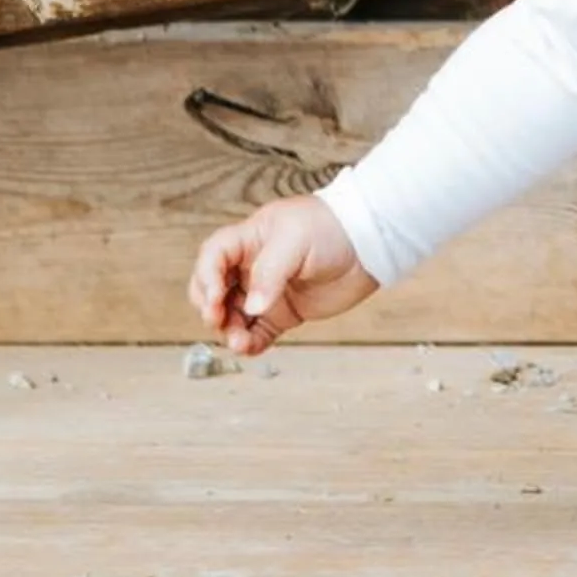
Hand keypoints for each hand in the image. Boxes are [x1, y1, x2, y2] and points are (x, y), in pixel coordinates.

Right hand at [187, 196, 380, 355]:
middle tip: (218, 319)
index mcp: (250, 240)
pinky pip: (258, 332)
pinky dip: (250, 343)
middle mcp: (253, 267)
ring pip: (233, 316)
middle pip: (214, 290)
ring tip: (238, 341)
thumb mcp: (296, 240)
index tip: (215, 296)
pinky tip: (249, 348)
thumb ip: (270, 273)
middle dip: (210, 307)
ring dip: (229, 330)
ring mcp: (267, 291)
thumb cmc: (333, 227)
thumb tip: (252, 307)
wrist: (370, 243)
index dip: (206, 277)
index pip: (213, 257)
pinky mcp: (284, 313)